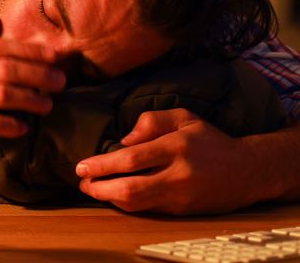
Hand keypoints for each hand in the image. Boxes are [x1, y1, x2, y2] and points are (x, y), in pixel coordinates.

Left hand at [76, 109, 258, 213]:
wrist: (247, 171)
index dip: (102, 165)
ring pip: (137, 204)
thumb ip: (152, 120)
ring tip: (92, 188)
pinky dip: (126, 204)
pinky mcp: (183, 211)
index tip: (81, 165)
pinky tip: (113, 195)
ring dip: (108, 198)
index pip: (132, 159)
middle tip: (82, 182)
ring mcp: (181, 196)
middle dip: (99, 188)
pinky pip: (147, 210)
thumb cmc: (209, 141)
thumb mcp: (184, 117)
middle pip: (131, 188)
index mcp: (176, 147)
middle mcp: (178, 174)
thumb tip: (125, 139)